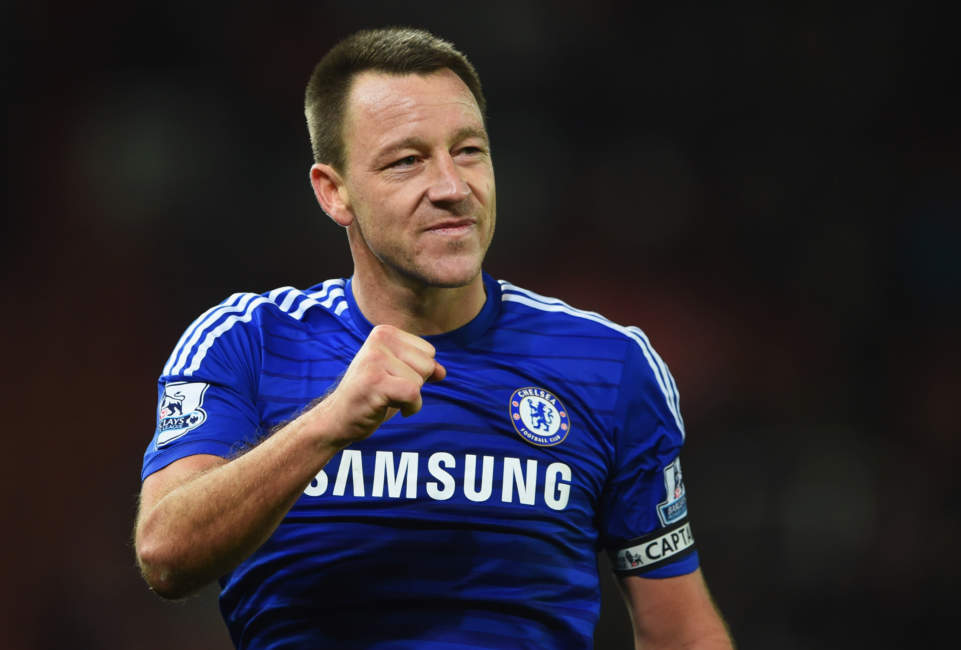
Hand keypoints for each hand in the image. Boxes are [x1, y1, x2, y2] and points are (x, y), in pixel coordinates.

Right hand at [307, 324, 445, 448]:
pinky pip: (413, 394)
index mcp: (384, 332)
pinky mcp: (375, 381)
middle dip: (415, 384)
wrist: (338, 418)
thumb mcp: (398, 375)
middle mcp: (379, 340)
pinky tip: (388, 407)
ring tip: (384, 397)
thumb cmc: (370, 395)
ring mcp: (375, 359)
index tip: (392, 378)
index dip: (417, 372)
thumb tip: (442, 371)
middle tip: (387, 390)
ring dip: (409, 398)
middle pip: (428, 365)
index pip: (428, 352)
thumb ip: (421, 368)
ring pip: (420, 381)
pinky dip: (410, 407)